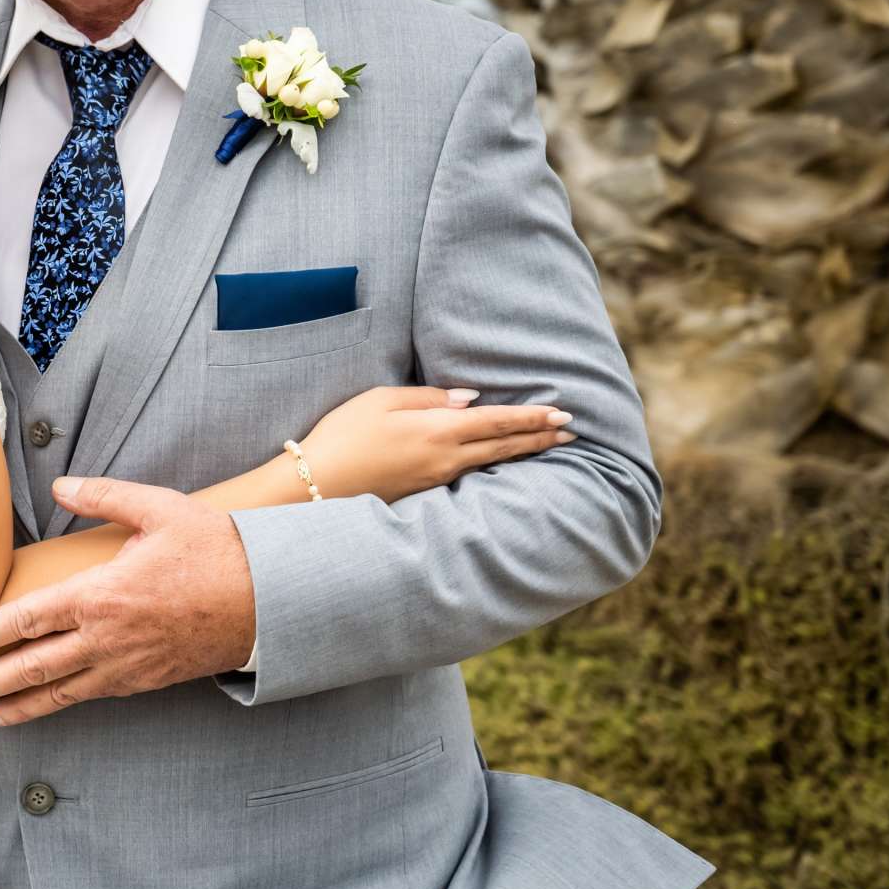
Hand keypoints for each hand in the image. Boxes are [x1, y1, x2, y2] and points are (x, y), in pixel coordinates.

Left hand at [0, 476, 253, 725]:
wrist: (268, 600)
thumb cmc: (215, 550)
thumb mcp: (159, 509)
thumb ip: (104, 496)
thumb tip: (61, 485)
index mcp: (102, 595)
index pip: (27, 619)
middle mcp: (107, 639)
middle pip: (31, 667)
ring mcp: (126, 667)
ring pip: (58, 693)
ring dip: (14, 705)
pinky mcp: (145, 682)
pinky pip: (90, 696)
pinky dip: (57, 705)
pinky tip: (38, 707)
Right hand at [299, 385, 572, 501]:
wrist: (316, 486)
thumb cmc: (343, 435)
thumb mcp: (381, 400)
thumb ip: (428, 397)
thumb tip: (468, 399)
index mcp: (438, 430)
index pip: (497, 421)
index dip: (532, 417)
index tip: (563, 414)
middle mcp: (445, 458)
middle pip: (503, 446)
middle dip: (539, 437)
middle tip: (572, 432)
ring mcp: (437, 479)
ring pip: (490, 462)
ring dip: (522, 451)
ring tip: (548, 445)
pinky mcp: (424, 491)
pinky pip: (470, 475)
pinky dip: (494, 465)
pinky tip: (500, 462)